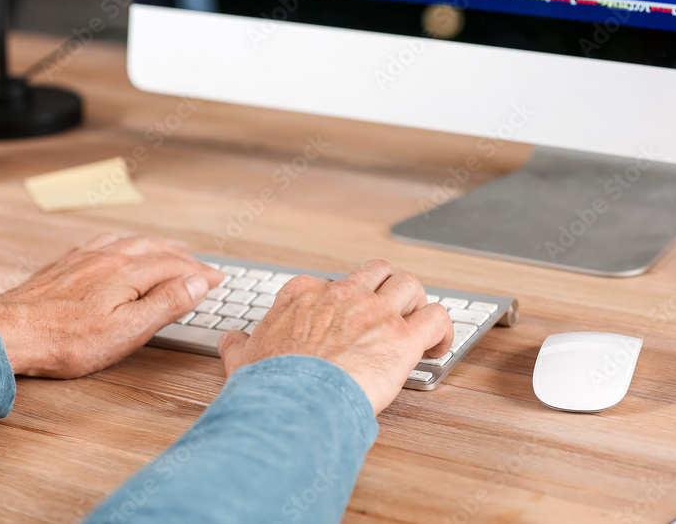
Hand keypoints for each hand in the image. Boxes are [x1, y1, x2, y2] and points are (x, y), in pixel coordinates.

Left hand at [0, 234, 223, 377]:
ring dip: (156, 246)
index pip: (176, 266)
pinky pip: (104, 243)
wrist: (8, 332)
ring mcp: (84, 257)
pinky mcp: (65, 265)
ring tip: (168, 252)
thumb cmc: (65, 340)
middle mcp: (108, 256)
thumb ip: (165, 303)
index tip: (217, 279)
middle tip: (200, 267)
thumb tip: (197, 282)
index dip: (200, 272)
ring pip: (130, 242)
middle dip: (182, 256)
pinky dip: (124, 244)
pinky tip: (118, 249)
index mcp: (129, 271)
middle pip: (156, 248)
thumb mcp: (128, 331)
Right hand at [217, 260, 452, 413]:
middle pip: (377, 272)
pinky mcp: (402, 336)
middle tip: (391, 313)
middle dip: (387, 289)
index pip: (331, 282)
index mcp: (304, 295)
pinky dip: (442, 329)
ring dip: (417, 302)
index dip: (345, 300)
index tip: (349, 320)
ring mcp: (374, 312)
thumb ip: (240, 346)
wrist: (291, 403)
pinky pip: (436, 316)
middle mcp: (342, 295)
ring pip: (409, 284)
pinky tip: (437, 346)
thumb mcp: (243, 359)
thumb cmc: (270, 385)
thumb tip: (232, 341)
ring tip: (418, 326)